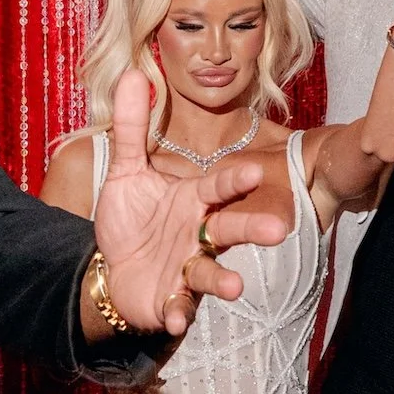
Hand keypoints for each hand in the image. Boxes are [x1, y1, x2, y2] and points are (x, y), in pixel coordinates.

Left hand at [93, 72, 286, 336]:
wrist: (115, 270)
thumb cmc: (132, 219)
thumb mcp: (126, 170)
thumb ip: (130, 126)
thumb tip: (131, 73)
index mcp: (195, 198)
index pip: (219, 186)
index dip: (234, 180)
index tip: (253, 172)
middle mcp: (200, 233)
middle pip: (229, 228)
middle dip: (252, 230)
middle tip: (278, 231)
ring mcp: (188, 268)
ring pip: (211, 273)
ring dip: (222, 280)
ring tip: (236, 287)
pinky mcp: (172, 299)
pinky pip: (179, 307)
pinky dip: (178, 314)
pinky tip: (174, 320)